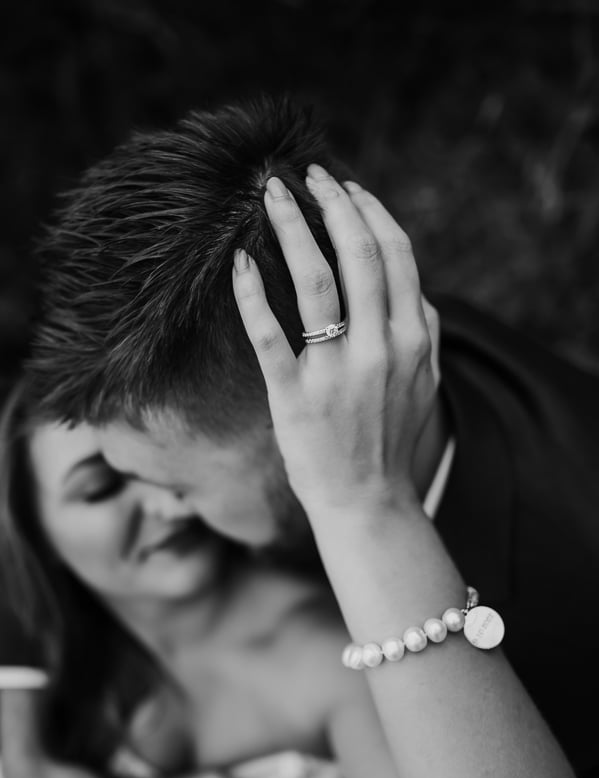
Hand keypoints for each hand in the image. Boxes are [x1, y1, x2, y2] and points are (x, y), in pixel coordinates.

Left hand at [232, 166, 438, 515]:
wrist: (369, 503)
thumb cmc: (393, 441)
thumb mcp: (426, 383)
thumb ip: (425, 332)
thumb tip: (416, 290)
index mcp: (416, 337)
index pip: (396, 253)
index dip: (368, 210)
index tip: (345, 186)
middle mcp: (382, 347)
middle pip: (358, 252)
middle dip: (331, 202)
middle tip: (306, 174)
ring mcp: (337, 371)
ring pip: (315, 279)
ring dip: (292, 226)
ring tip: (272, 194)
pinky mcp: (295, 395)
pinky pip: (269, 332)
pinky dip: (252, 290)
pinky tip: (241, 260)